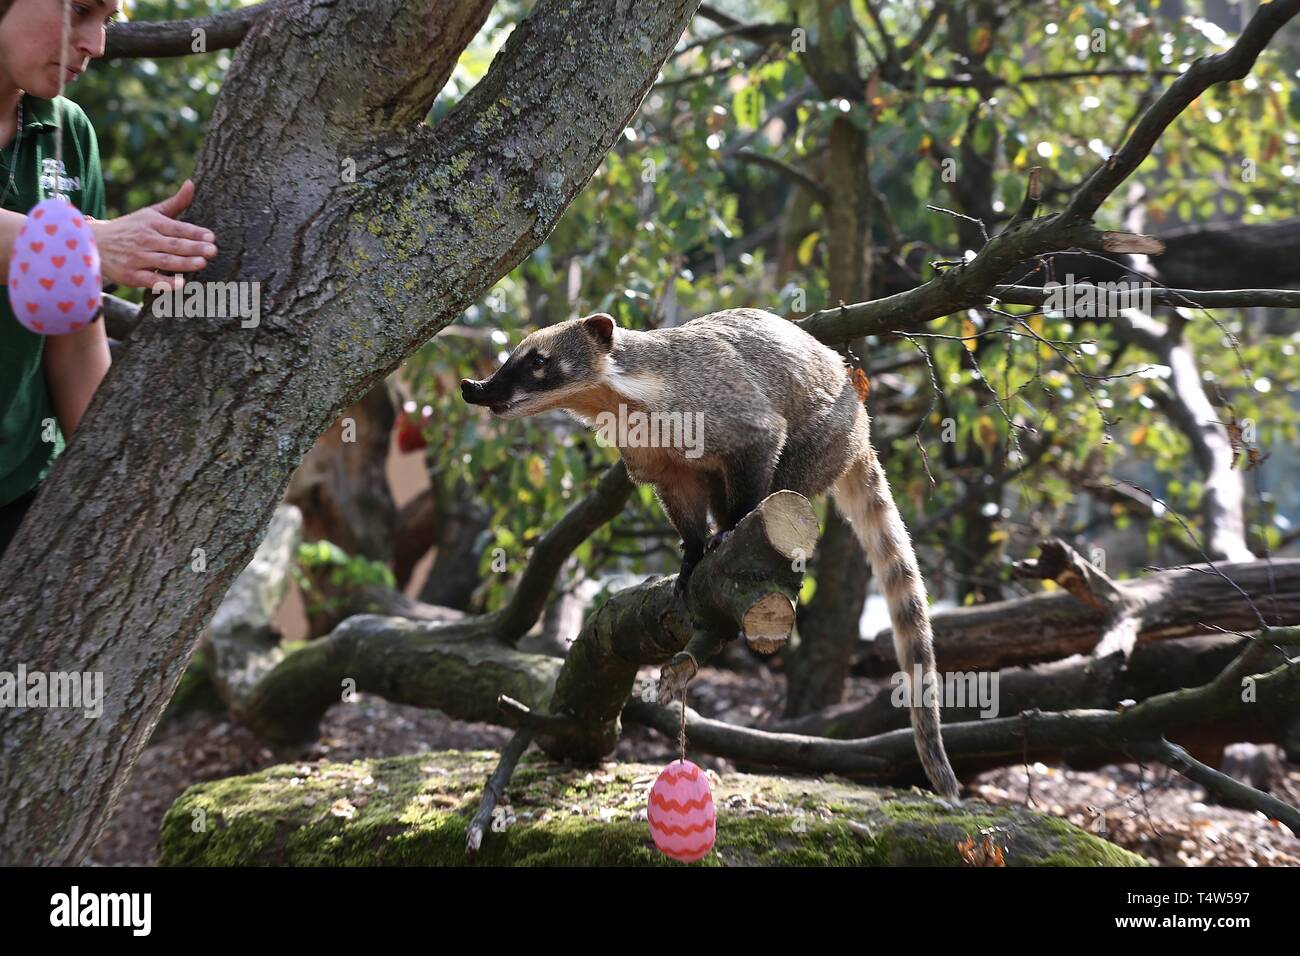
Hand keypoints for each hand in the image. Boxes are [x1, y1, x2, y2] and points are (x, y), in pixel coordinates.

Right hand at [87, 179, 217, 289]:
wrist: (94, 242)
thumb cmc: (130, 228)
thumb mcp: (151, 212)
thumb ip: (175, 203)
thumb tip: (191, 184)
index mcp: (153, 223)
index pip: (178, 228)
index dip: (195, 232)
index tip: (211, 237)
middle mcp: (146, 239)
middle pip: (174, 244)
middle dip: (194, 248)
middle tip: (213, 251)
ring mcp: (138, 257)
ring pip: (164, 261)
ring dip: (183, 263)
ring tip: (202, 263)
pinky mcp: (132, 275)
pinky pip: (150, 279)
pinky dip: (164, 282)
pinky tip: (180, 284)